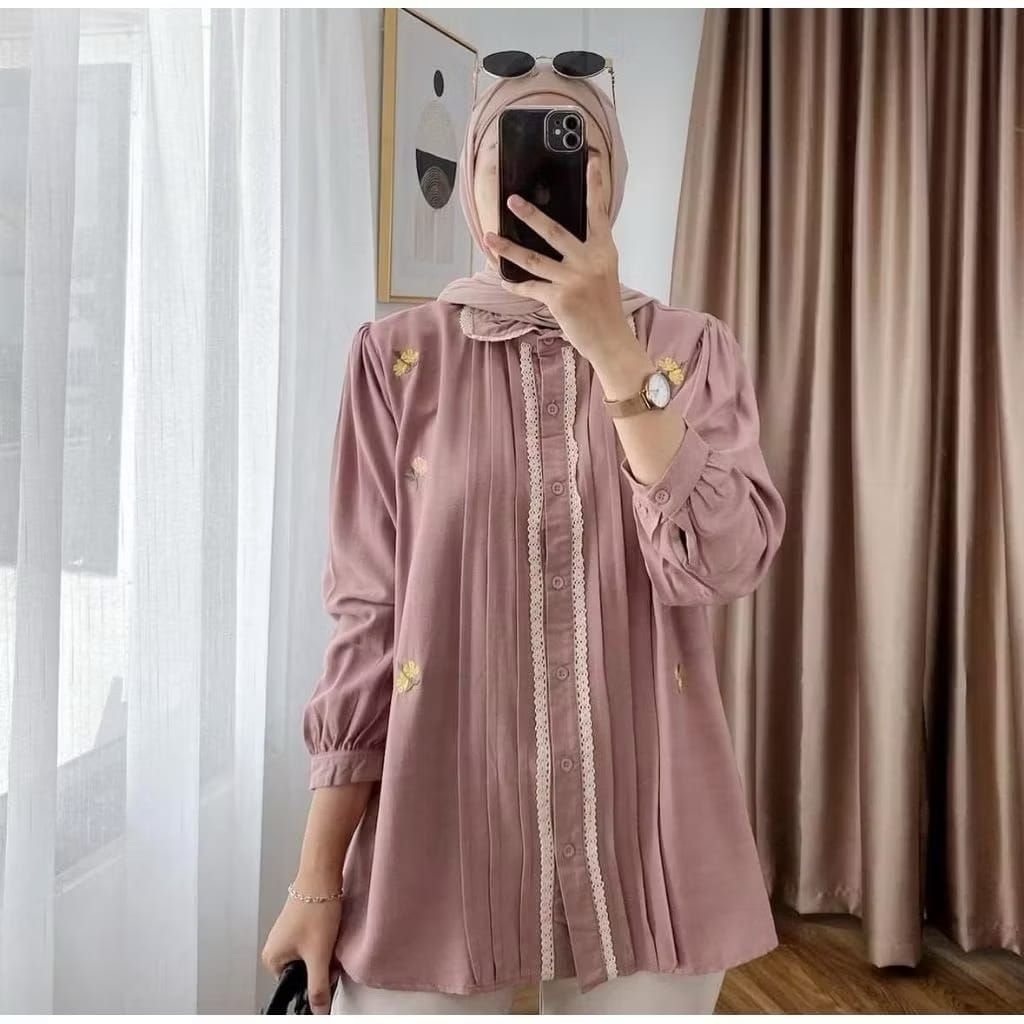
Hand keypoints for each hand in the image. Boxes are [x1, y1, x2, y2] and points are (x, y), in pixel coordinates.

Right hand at [261, 879, 343, 1014]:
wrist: (321, 874)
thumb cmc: (315, 910)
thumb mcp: (318, 955)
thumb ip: (318, 987)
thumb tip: (319, 1011)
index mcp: (272, 959)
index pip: (296, 985)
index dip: (316, 980)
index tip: (328, 969)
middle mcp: (275, 947)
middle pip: (305, 970)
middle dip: (322, 964)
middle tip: (330, 948)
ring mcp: (287, 934)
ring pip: (311, 955)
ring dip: (324, 951)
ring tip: (330, 934)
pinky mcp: (299, 923)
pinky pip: (313, 941)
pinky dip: (324, 939)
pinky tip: (330, 927)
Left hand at [483, 153, 636, 362]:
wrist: (610, 339)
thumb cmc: (604, 307)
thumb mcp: (603, 273)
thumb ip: (586, 254)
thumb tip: (557, 240)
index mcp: (603, 251)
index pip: (598, 213)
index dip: (595, 186)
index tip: (591, 161)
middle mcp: (589, 261)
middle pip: (554, 231)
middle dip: (530, 214)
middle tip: (512, 200)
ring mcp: (573, 280)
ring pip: (532, 259)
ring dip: (508, 248)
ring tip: (490, 238)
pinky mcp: (560, 299)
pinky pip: (530, 287)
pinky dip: (515, 284)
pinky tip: (504, 279)